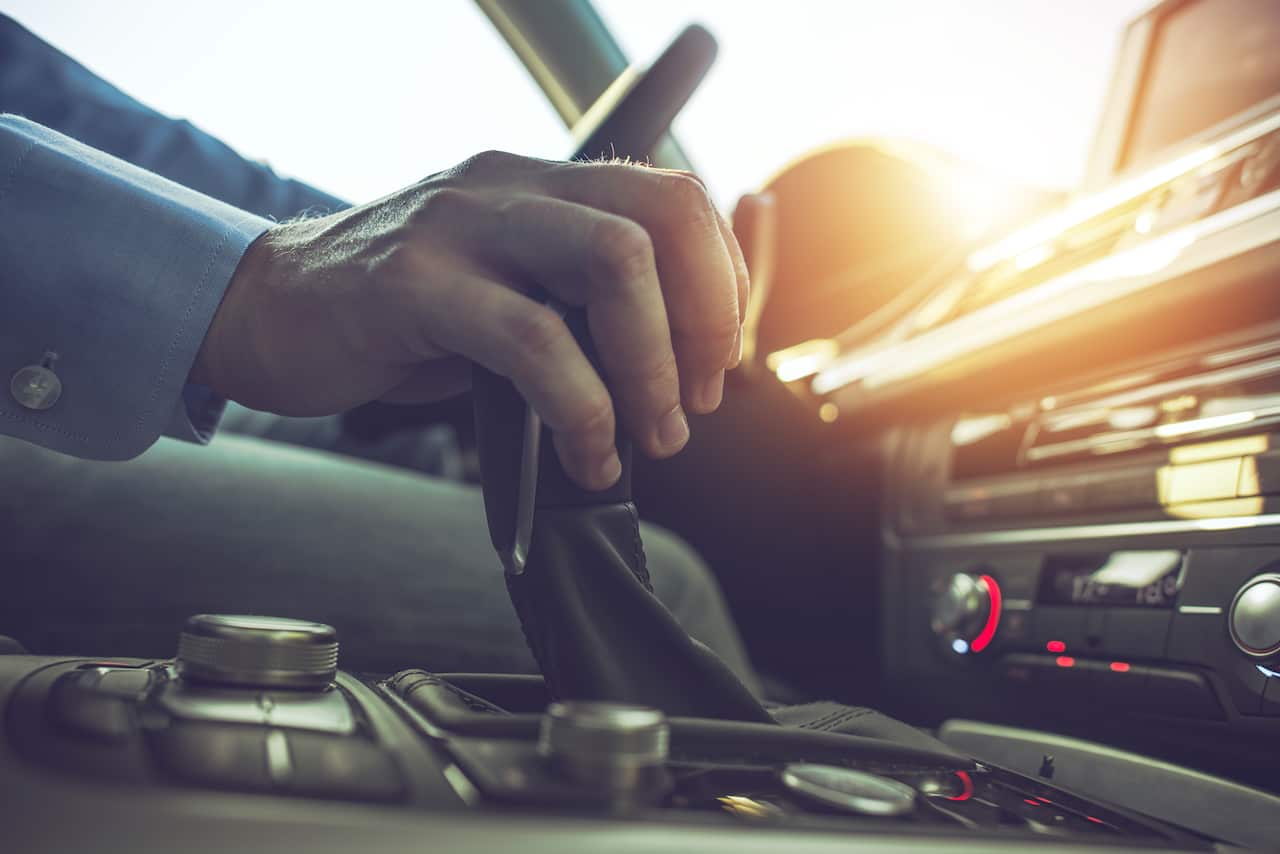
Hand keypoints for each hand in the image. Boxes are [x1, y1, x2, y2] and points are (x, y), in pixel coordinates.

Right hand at [192, 151, 748, 489]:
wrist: (266, 311)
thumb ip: (575, 308)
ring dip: (652, 368)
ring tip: (653, 435)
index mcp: (541, 185)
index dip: (719, 285)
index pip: (673, 199)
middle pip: (660, 219)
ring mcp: (461, 226)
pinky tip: (585, 453)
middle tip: (694, 401)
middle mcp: (509, 187)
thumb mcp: (502, 293)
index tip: (715, 362)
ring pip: (612, 266)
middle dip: (703, 321)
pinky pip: (532, 342)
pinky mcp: (414, 284)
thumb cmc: (395, 317)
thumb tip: (666, 367)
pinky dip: (582, 410)